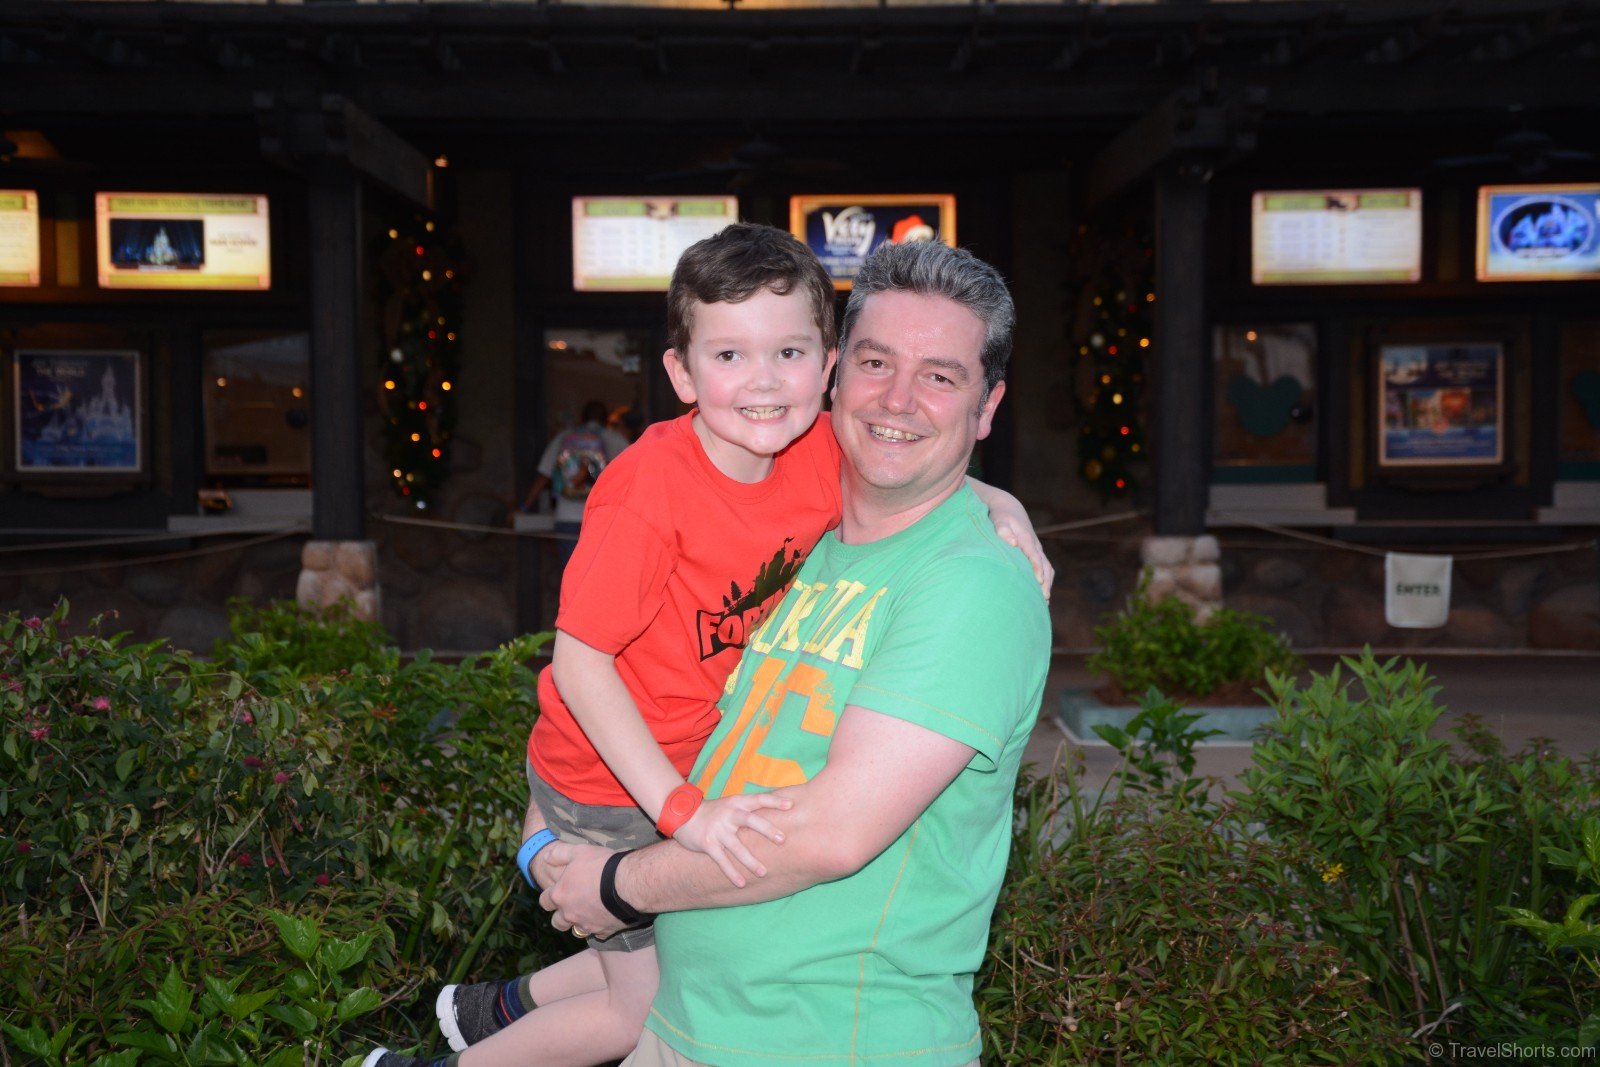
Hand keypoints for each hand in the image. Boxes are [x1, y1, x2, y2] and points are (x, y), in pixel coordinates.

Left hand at [538, 841, 625, 939]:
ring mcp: (586, 925)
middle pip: (557, 922)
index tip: (558, 890)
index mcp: (560, 895)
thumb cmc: (602, 866)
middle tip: (572, 904)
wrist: (628, 884)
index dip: (549, 896)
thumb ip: (559, 854)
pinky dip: (600, 927)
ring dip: (580, 922)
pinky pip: (598, 934)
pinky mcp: (603, 931)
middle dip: (561, 916)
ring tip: (589, 911)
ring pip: (577, 930)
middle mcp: (569, 914)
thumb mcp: (579, 851)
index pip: (544, 901)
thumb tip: (545, 857)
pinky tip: (606, 917)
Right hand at [670, 792, 791, 887]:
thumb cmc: (715, 811)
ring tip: (764, 873)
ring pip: (736, 846)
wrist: (683, 814)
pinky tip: (741, 883)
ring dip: (750, 861)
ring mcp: (718, 829)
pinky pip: (721, 860)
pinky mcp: (707, 843)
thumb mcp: (732, 804)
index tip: (790, 806)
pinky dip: (731, 872)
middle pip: (750, 820)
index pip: (758, 799)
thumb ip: (750, 809)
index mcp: (737, 803)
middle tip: (782, 839)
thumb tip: (778, 809)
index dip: (774, 801)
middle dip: (766, 829)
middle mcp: (728, 814)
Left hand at [992, 512, 1053, 600]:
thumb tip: (1012, 542)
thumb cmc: (1000, 515)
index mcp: (1026, 538)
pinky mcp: (1035, 553)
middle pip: (1045, 565)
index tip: (1038, 581)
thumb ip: (1003, 529)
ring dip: (1047, 583)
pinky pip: (1045, 568)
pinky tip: (1041, 594)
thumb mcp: (999, 519)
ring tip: (1044, 601)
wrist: (1009, 508)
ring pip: (1047, 568)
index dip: (1037, 568)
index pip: (1034, 555)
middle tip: (1044, 599)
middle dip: (1045, 582)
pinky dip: (1046, 580)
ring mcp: (1037, 549)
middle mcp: (1035, 545)